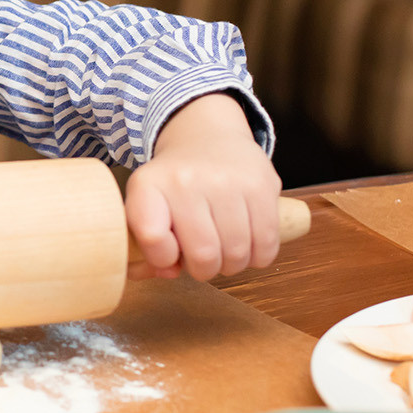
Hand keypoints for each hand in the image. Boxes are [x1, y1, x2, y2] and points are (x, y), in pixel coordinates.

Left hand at [124, 93, 281, 281]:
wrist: (208, 138)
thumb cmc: (175, 185)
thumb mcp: (146, 204)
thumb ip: (147, 246)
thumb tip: (166, 274)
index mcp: (149, 185)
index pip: (152, 236)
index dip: (162, 259)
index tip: (170, 253)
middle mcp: (187, 179)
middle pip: (203, 255)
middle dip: (204, 270)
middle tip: (204, 259)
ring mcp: (227, 181)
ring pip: (237, 254)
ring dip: (232, 264)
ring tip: (225, 249)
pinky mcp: (262, 185)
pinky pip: (266, 245)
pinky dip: (258, 256)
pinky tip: (248, 244)